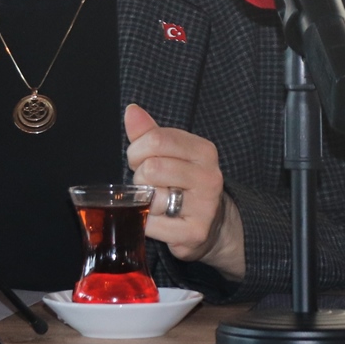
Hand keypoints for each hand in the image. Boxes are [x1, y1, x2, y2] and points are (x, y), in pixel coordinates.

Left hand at [124, 103, 244, 280]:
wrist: (212, 224)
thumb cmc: (183, 182)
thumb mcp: (171, 153)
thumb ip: (149, 132)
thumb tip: (131, 111)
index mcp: (204, 151)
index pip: (156, 140)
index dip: (137, 151)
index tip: (140, 159)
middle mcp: (209, 177)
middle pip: (151, 168)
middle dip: (139, 176)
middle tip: (147, 182)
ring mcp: (204, 206)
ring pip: (151, 196)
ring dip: (144, 201)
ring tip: (156, 201)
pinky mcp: (194, 232)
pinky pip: (151, 224)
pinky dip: (146, 222)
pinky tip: (159, 220)